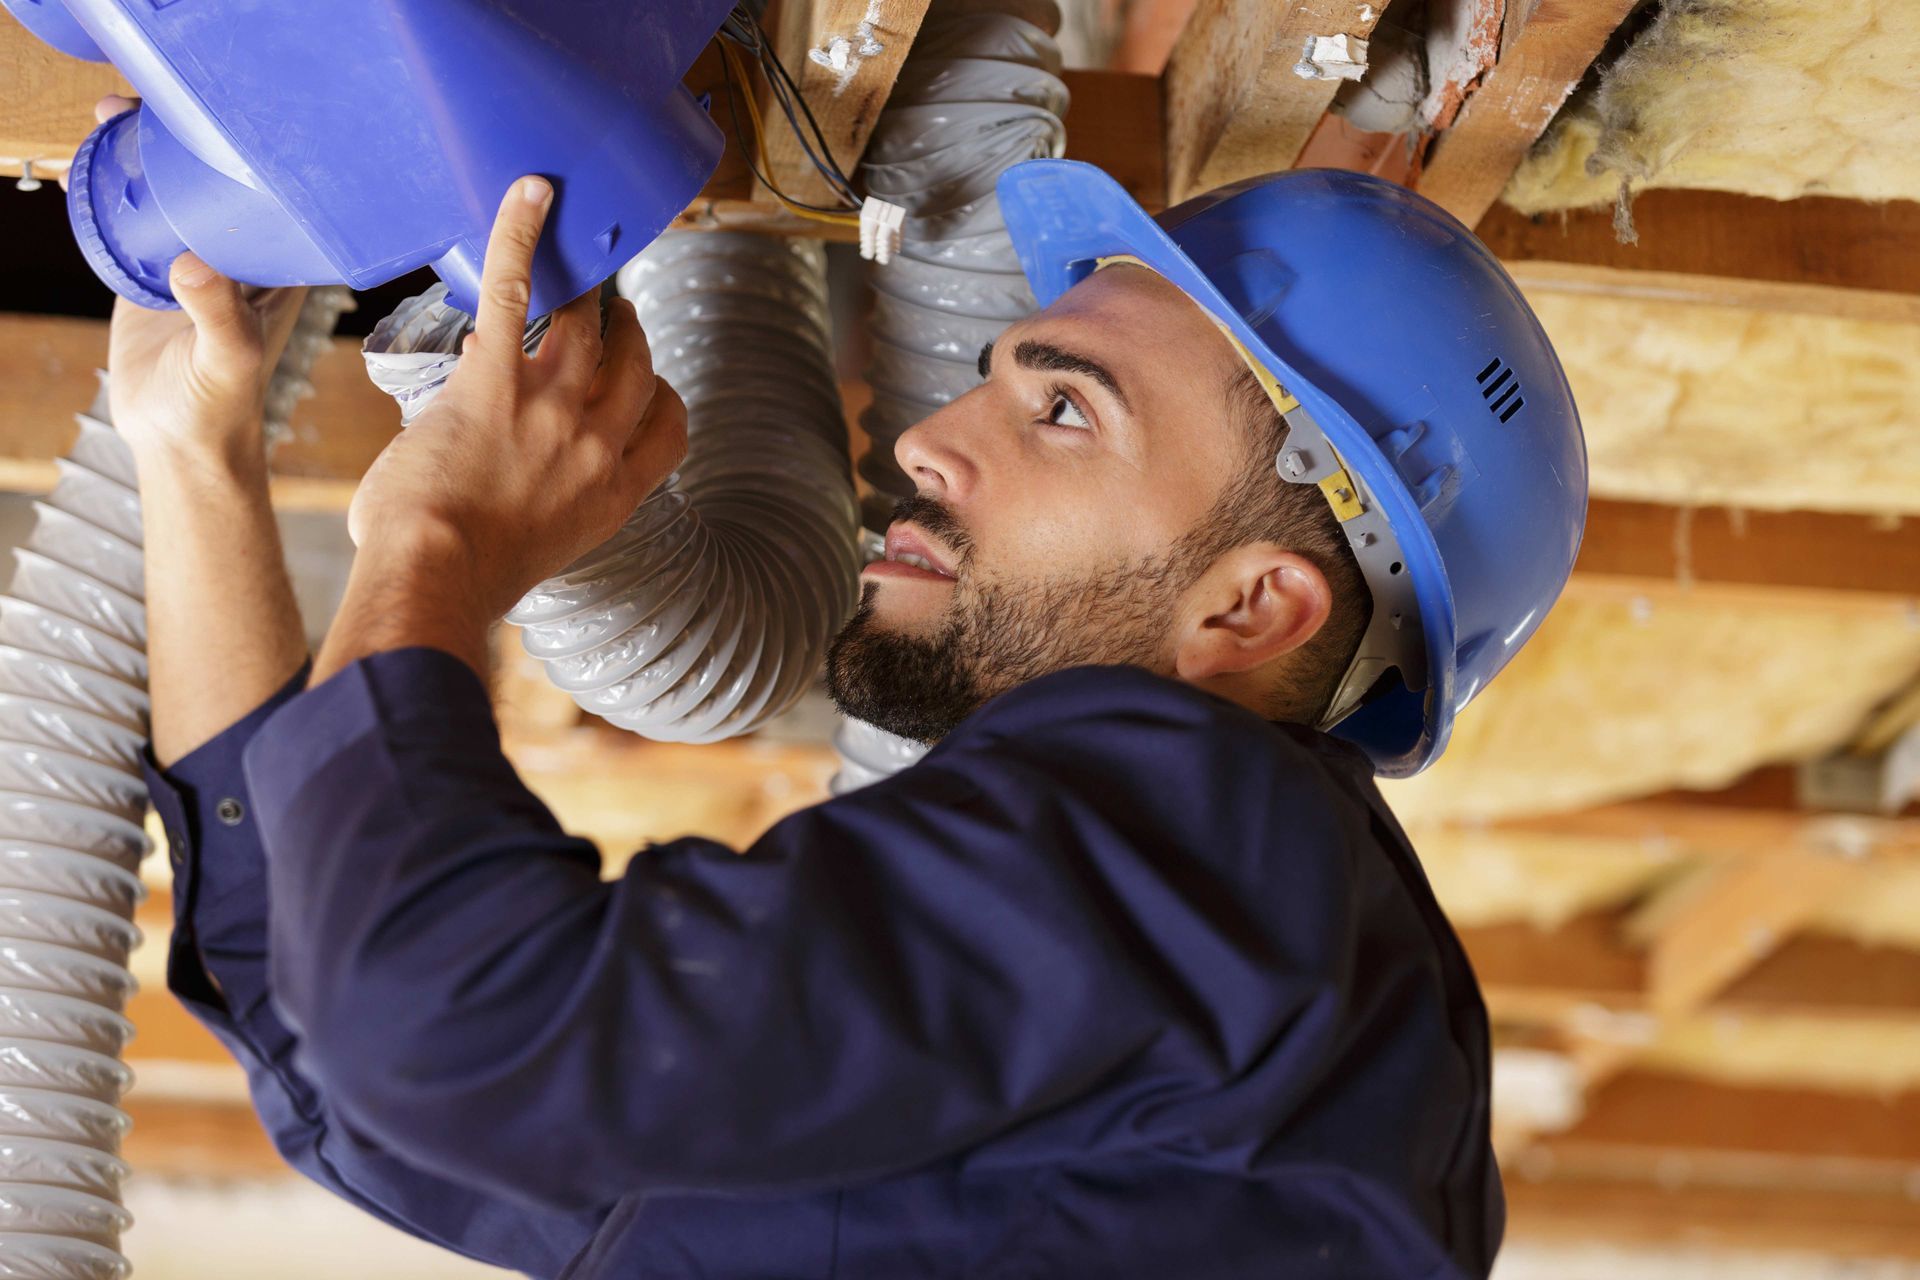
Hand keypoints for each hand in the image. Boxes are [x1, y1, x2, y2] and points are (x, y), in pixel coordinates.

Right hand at [87, 96, 307, 471]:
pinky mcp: (150, 273)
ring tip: (113, 114)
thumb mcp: (229, 356)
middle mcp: (240, 258)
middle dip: (186, 140)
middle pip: (216, 184)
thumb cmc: (222, 404)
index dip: (245, 152)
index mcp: (277, 269)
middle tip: (146, 99)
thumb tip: (192, 265)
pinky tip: (94, 155)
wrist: (176, 439)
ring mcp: (193, 261)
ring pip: (170, 196)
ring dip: (145, 156)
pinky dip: (114, 189)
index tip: (211, 112)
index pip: (271, 196)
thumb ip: (218, 313)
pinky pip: (132, 219)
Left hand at [345, 175, 686, 622]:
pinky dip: (522, 236)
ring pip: (589, 326)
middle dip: (626, 334)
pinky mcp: (496, 377)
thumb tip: (479, 460)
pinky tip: (527, 196)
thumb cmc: (463, 581)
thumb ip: (532, 498)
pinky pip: (516, 291)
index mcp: (613, 495)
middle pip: (636, 366)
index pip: (669, 430)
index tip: (644, 381)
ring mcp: (552, 407)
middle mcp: (596, 446)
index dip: (660, 395)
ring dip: (584, 294)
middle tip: (607, 313)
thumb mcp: (528, 548)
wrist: (435, 576)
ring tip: (572, 272)